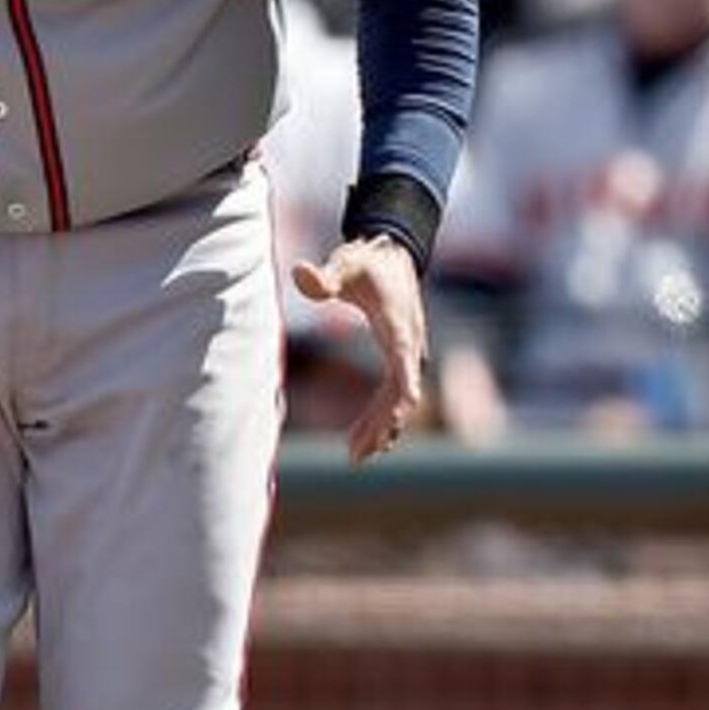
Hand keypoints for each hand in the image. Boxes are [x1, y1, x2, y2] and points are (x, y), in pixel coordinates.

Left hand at [290, 234, 426, 461]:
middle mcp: (409, 344)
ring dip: (380, 428)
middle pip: (401, 393)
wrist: (393, 252)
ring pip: (397, 400)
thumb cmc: (367, 259)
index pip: (404, 361)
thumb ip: (323, 276)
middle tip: (355, 455)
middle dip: (382, 424)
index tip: (406, 409)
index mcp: (398, 325)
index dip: (405, 385)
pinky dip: (381, 416)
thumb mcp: (345, 263)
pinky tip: (365, 439)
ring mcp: (407, 353)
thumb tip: (299, 273)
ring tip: (356, 457)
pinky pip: (393, 394)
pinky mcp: (400, 357)